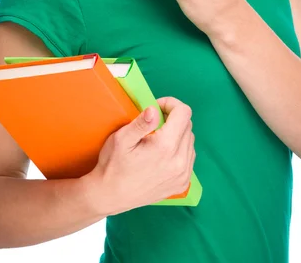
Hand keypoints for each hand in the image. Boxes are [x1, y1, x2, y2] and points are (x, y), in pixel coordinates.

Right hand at [88, 97, 195, 213]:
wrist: (110, 196)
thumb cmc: (113, 165)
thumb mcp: (121, 139)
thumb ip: (141, 123)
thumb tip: (154, 110)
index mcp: (166, 146)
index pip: (184, 112)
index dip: (170, 104)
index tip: (156, 108)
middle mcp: (180, 161)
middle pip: (188, 125)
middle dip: (173, 118)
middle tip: (154, 122)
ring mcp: (183, 175)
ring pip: (190, 140)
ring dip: (178, 133)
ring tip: (158, 138)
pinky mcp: (182, 184)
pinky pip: (189, 157)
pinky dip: (180, 149)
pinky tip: (163, 153)